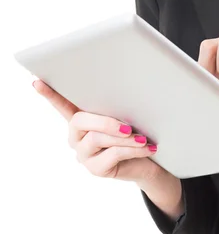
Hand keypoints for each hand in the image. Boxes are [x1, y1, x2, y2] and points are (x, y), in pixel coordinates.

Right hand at [32, 79, 170, 186]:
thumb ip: (116, 107)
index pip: (62, 105)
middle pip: (80, 121)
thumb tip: (124, 93)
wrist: (149, 162)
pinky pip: (112, 154)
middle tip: (128, 126)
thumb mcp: (125, 116)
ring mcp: (84, 154)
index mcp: (81, 119)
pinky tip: (146, 148)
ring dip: (124, 138)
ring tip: (142, 138)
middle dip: (105, 122)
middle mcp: (77, 136)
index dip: (50, 94)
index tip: (36, 81)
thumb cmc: (135, 132)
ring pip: (98, 139)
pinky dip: (132, 150)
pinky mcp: (96, 169)